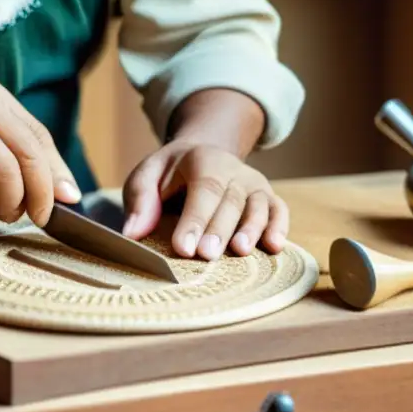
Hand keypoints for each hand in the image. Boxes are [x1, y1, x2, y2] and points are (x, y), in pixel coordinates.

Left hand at [121, 141, 287, 259]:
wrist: (200, 156)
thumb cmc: (169, 174)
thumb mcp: (147, 175)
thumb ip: (139, 200)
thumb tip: (132, 233)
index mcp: (203, 159)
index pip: (202, 189)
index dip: (194, 219)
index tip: (182, 248)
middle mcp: (233, 169)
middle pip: (230, 200)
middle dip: (219, 229)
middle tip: (207, 255)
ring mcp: (253, 183)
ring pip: (258, 204)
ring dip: (252, 228)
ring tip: (241, 251)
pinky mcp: (268, 197)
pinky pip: (279, 210)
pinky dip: (280, 227)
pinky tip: (274, 247)